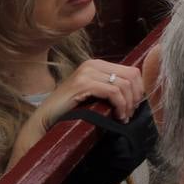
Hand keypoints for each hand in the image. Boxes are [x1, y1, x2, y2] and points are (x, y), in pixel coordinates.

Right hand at [11, 60, 143, 164]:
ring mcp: (87, 72)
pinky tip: (117, 116)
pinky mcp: (83, 84)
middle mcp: (93, 64)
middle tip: (130, 113)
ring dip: (128, 104)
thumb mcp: (95, 94)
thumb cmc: (71, 109)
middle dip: (135, 96)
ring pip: (124, 84)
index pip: (132, 71)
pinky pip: (113, 92)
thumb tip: (138, 93)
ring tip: (123, 117)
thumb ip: (112, 88)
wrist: (45, 119)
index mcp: (98, 64)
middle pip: (131, 76)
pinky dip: (120, 105)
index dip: (138, 90)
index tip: (134, 107)